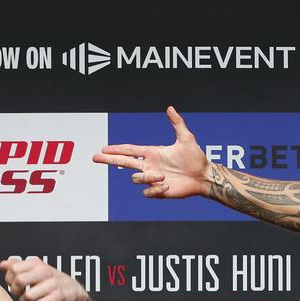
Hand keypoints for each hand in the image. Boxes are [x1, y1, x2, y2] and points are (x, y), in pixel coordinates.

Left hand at [0, 257, 89, 300]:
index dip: (10, 279)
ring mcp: (53, 283)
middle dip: (16, 291)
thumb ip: (17, 267)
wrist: (72, 291)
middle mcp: (45, 271)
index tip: (15, 284)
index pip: (13, 269)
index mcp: (36, 263)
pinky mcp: (59, 296)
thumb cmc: (49, 282)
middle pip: (18, 281)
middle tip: (21, 294)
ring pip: (27, 296)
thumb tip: (3, 264)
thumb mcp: (34, 271)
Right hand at [92, 106, 210, 197]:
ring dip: (147, 177)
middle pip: (123, 162)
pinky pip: (148, 192)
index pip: (130, 150)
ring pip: (136, 178)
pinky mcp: (159, 191)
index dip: (116, 149)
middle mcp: (150, 165)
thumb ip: (177, 123)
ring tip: (164, 176)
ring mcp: (153, 179)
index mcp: (153, 153)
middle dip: (109, 160)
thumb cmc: (196, 158)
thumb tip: (170, 108)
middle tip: (95, 158)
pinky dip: (155, 188)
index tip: (104, 149)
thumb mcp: (186, 138)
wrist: (203, 176)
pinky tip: (166, 185)